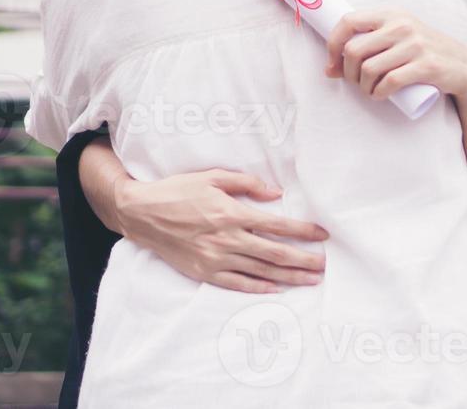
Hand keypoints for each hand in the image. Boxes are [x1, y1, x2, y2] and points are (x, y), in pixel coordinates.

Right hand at [114, 169, 327, 292]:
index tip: (322, 235)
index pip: (277, 225)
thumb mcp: (213, 177)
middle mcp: (227, 239)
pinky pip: (236, 283)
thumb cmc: (178, 191)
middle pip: (274, 253)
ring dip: (288, 277)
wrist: (141, 214)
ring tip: (310, 280)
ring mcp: (215, 259)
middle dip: (303, 260)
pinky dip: (258, 288)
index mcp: (231, 213)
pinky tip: (276, 289)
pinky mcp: (203, 272)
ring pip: (260, 271)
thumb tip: (277, 194)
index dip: (303, 231)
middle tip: (324, 266)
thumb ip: (247, 183)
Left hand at [325, 9, 466, 102]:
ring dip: (363, 87)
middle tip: (356, 82)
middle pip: (354, 50)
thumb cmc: (422, 53)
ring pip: (369, 69)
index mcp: (391, 15)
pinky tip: (380, 95)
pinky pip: (389, 82)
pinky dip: (378, 93)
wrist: (462, 65)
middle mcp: (402, 25)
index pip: (348, 21)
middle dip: (348, 72)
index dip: (333, 44)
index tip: (333, 62)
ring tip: (370, 90)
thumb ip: (366, 48)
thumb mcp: (396, 40)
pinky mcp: (426, 65)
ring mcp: (415, 45)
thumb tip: (329, 70)